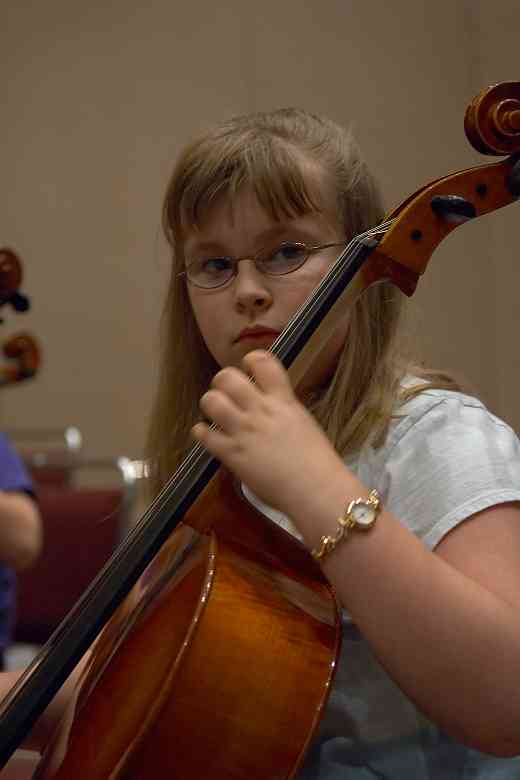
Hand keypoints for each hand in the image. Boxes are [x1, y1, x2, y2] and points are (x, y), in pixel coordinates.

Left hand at [192, 350, 345, 518]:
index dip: (250, 360)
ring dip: (210, 404)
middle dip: (222, 382)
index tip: (249, 369)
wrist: (316, 489)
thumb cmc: (317, 461)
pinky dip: (202, 433)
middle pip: (227, 377)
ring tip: (217, 414)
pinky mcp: (232, 454)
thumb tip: (269, 405)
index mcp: (283, 401)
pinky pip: (204, 435)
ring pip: (211, 401)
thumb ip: (283, 410)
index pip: (262, 361)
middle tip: (227, 394)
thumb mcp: (303, 423)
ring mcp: (244, 431)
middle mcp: (261, 410)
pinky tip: (208, 436)